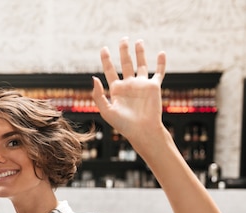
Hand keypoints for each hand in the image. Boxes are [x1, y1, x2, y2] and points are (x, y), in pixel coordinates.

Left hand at [92, 38, 167, 159]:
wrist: (142, 131)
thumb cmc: (123, 124)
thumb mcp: (106, 110)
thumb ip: (98, 95)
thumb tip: (94, 77)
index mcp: (116, 90)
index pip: (110, 71)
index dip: (106, 60)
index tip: (103, 49)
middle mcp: (129, 85)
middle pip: (125, 64)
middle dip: (124, 51)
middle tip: (123, 39)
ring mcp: (141, 85)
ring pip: (141, 65)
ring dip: (140, 53)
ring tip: (137, 41)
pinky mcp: (154, 87)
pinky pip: (158, 73)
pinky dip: (161, 63)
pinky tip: (161, 53)